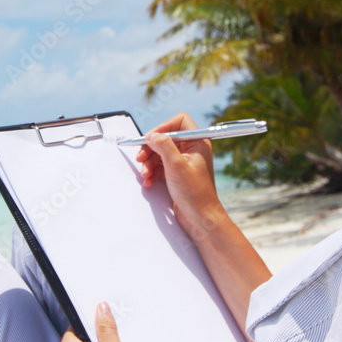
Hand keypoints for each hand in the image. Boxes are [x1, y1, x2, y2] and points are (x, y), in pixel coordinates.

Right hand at [136, 112, 227, 240]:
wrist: (201, 218)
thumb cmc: (195, 193)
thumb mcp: (176, 165)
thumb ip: (163, 146)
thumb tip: (151, 135)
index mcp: (198, 142)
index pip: (179, 122)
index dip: (163, 127)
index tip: (151, 138)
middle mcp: (192, 150)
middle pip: (166, 138)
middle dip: (151, 149)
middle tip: (141, 158)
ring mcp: (184, 162)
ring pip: (161, 153)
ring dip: (149, 163)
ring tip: (145, 174)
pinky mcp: (178, 174)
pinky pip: (161, 167)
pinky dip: (153, 172)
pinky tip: (149, 181)